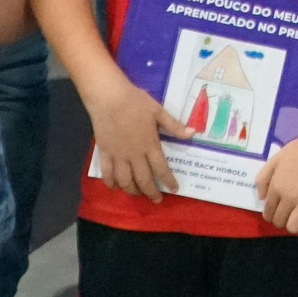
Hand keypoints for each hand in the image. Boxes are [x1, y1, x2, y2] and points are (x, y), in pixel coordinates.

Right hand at [86, 78, 184, 201]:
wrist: (109, 97)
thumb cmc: (135, 102)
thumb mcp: (158, 111)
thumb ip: (174, 125)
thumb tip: (193, 133)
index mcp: (149, 145)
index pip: (161, 169)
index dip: (168, 181)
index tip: (174, 189)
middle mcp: (134, 155)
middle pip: (143, 180)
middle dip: (151, 192)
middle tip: (157, 199)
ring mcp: (118, 156)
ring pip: (125, 181)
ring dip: (132, 191)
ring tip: (138, 193)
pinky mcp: (104, 153)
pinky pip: (107, 173)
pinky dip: (111, 183)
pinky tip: (115, 187)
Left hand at [256, 133, 297, 232]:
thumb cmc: (297, 151)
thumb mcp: (273, 161)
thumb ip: (262, 180)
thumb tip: (262, 199)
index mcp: (276, 187)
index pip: (268, 211)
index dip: (269, 214)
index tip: (274, 211)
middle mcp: (289, 198)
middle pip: (279, 221)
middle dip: (279, 220)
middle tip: (284, 213)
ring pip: (293, 227)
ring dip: (291, 226)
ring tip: (295, 218)